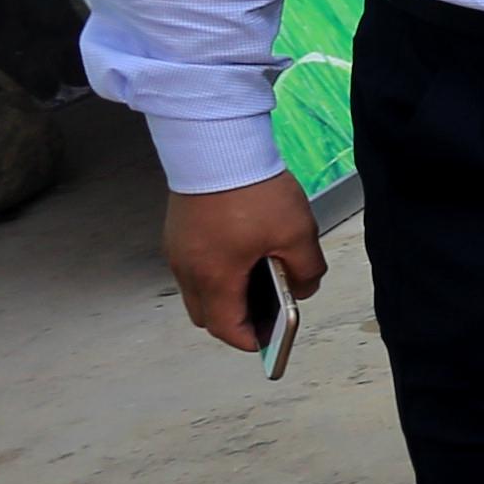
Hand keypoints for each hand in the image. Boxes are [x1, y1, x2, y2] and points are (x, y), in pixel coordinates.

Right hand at [164, 174, 323, 348]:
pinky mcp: (178, 231)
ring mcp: (177, 249)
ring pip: (198, 289)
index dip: (250, 339)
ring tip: (261, 276)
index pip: (225, 328)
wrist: (217, 144)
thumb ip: (306, 270)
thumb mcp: (297, 234)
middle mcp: (186, 269)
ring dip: (226, 292)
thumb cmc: (252, 191)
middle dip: (235, 318)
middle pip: (206, 314)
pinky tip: (245, 251)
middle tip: (267, 309)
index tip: (269, 339)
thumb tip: (303, 288)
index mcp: (214, 277)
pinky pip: (195, 265)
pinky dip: (217, 270)